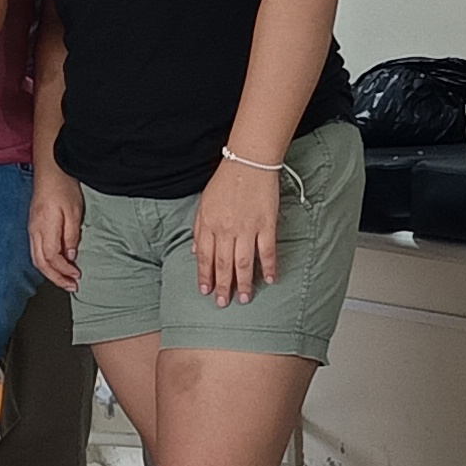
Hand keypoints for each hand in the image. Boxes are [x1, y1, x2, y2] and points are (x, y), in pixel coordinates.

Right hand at [29, 168, 83, 292]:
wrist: (50, 170)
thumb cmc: (62, 187)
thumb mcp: (74, 212)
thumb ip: (71, 235)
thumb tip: (71, 255)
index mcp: (45, 228)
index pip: (52, 258)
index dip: (64, 270)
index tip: (77, 276)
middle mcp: (35, 231)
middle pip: (41, 263)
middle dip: (56, 278)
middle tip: (71, 286)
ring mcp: (32, 228)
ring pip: (36, 258)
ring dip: (50, 272)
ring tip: (64, 279)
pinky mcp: (33, 225)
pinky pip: (36, 250)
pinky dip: (46, 262)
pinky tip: (55, 264)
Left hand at [194, 154, 285, 305]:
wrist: (248, 162)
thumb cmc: (226, 181)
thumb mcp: (203, 204)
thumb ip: (199, 230)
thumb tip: (196, 253)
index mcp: (209, 224)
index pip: (205, 257)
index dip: (204, 276)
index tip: (205, 291)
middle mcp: (225, 229)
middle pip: (223, 264)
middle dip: (222, 286)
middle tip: (223, 303)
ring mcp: (247, 228)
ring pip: (243, 262)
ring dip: (243, 283)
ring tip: (245, 298)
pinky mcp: (266, 224)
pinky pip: (267, 251)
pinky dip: (268, 267)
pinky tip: (269, 279)